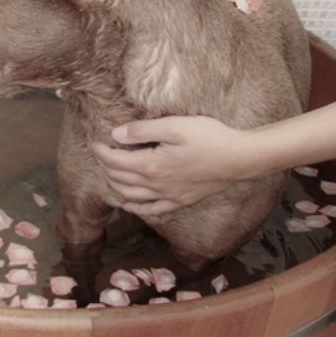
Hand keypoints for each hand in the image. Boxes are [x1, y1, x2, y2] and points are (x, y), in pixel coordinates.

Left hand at [92, 116, 258, 215]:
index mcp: (151, 166)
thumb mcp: (174, 126)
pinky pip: (152, 210)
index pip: (115, 162)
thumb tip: (116, 134)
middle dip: (105, 167)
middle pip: (120, 179)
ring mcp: (168, 196)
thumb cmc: (209, 138)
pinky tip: (129, 204)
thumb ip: (143, 130)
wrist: (240, 158)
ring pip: (131, 197)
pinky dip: (136, 208)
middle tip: (100, 154)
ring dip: (115, 186)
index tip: (94, 142)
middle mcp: (156, 185)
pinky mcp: (181, 201)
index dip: (101, 152)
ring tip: (109, 174)